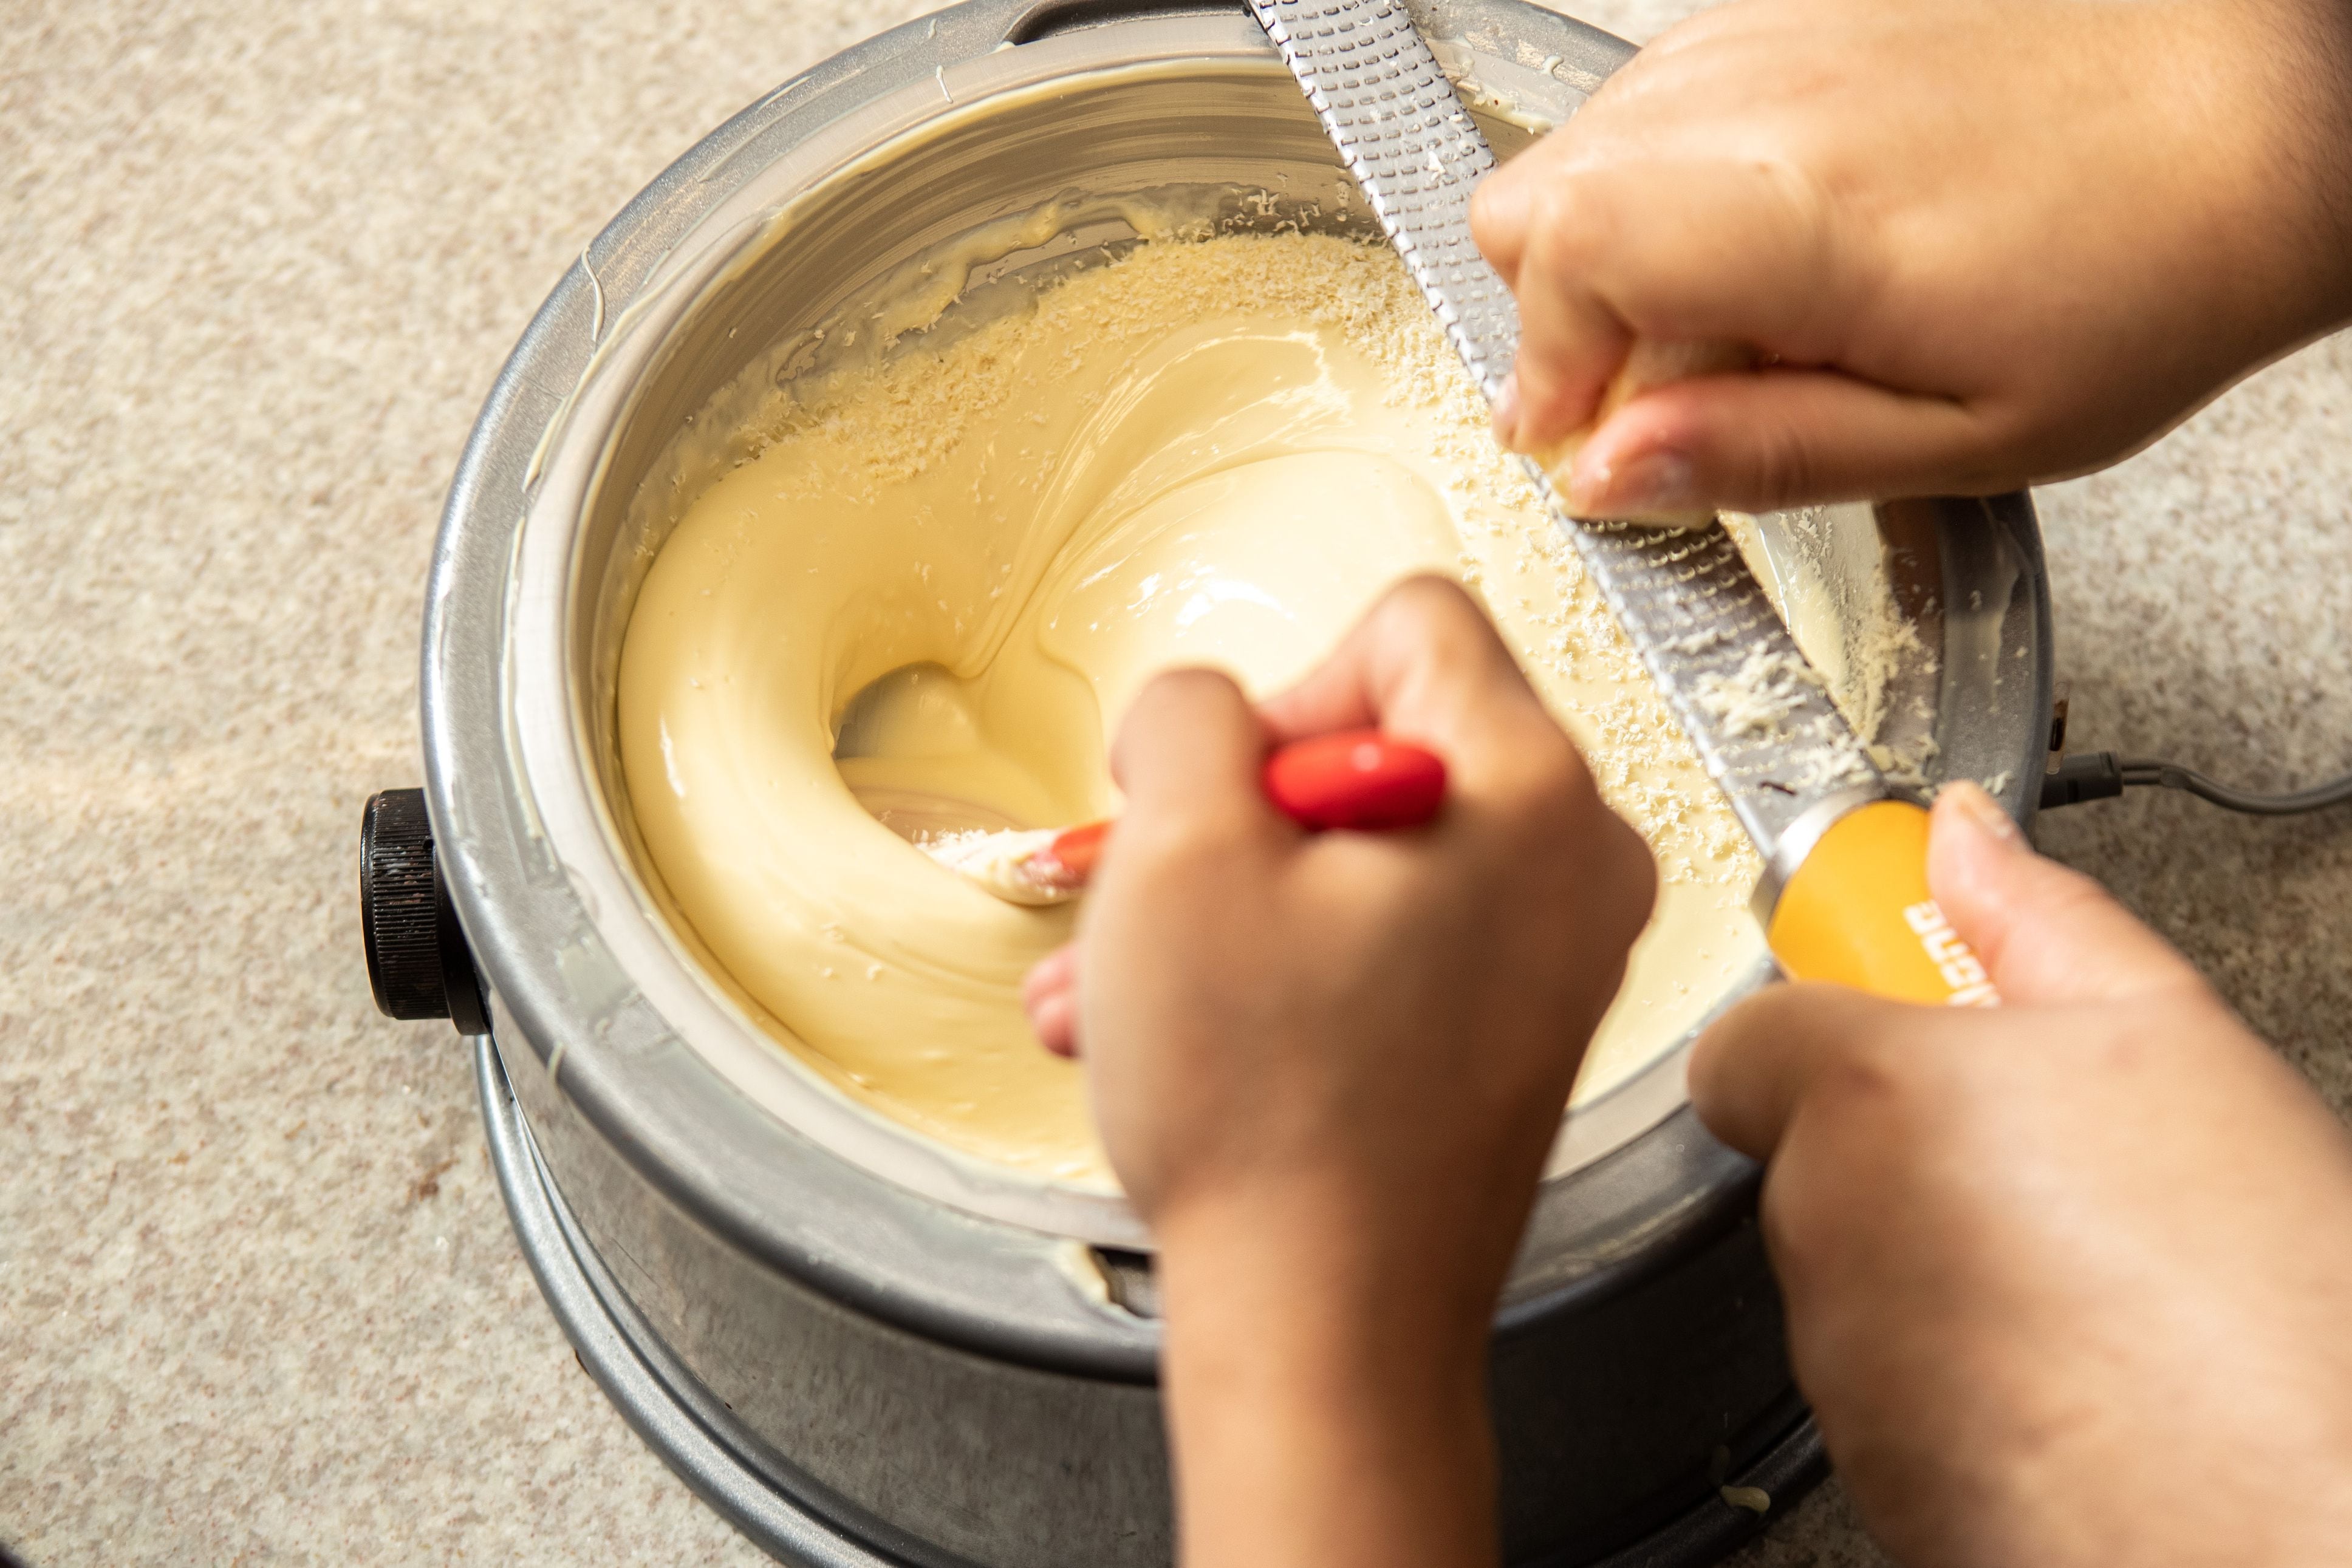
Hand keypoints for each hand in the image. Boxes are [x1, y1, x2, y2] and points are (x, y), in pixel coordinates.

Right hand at [1039, 577, 1655, 1566]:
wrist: (1326, 1327)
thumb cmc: (1270, 1112)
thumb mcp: (1176, 848)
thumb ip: (1187, 709)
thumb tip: (1204, 711)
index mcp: (1530, 785)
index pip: (1408, 622)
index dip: (1282, 691)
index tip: (1224, 796)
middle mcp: (1576, 861)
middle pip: (1383, 742)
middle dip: (1238, 814)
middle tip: (1160, 893)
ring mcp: (1554, 953)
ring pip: (1364, 854)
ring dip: (1229, 902)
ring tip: (1123, 983)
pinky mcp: (1513, 1028)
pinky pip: (1386, 940)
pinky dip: (1282, 966)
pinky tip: (1184, 1030)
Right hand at [1471, 0, 2351, 516]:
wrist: (2267, 111)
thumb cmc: (2148, 275)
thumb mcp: (1968, 439)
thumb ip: (1768, 455)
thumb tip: (1615, 477)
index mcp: (1792, 216)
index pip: (1557, 271)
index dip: (1546, 379)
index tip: (1585, 444)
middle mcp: (1759, 98)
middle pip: (1530, 201)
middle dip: (1560, 315)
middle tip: (1663, 384)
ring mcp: (1771, 32)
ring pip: (1581, 139)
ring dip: (1614, 241)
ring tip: (1740, 303)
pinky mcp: (1797, 5)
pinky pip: (1657, 89)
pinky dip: (1672, 172)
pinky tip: (1773, 224)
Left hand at [1691, 782, 2351, 1567]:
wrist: (2294, 1533)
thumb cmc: (2260, 1310)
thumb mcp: (2173, 1042)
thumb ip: (2038, 924)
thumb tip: (1962, 842)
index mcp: (1869, 1099)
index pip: (1752, 1031)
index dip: (1839, 1022)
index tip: (1917, 1024)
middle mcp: (1823, 1232)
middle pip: (1814, 1152)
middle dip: (1912, 1141)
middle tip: (2058, 1157)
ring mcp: (1841, 1365)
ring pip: (1858, 1271)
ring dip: (1945, 1256)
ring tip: (2099, 1274)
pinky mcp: (1873, 1472)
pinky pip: (1891, 1384)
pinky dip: (1963, 1370)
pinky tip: (2083, 1368)